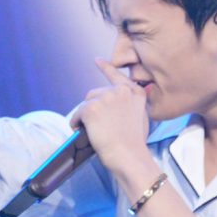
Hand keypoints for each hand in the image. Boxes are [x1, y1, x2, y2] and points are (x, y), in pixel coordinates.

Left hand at [68, 61, 151, 176]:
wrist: (129, 155)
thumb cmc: (133, 143)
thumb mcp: (140, 117)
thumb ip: (131, 105)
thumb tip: (118, 105)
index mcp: (135, 92)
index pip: (117, 76)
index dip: (106, 68)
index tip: (97, 60)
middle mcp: (121, 91)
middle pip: (96, 94)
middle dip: (93, 108)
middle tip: (100, 126)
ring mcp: (106, 97)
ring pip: (86, 104)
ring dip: (85, 116)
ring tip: (95, 131)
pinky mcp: (92, 107)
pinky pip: (76, 114)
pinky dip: (76, 124)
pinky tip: (84, 132)